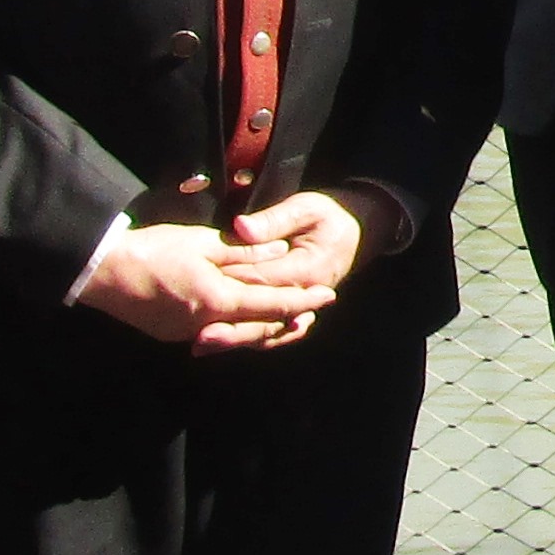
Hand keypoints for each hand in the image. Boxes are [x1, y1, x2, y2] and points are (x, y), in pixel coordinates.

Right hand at [73, 222, 318, 352]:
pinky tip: (242, 319)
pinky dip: (236, 329)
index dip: (303, 300)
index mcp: (219, 301)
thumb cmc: (153, 251)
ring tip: (286, 317)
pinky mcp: (173, 335)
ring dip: (263, 328)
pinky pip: (216, 335)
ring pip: (238, 337)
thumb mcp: (203, 243)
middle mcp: (208, 327)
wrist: (103, 273)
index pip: (274, 305)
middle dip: (288, 321)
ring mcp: (188, 335)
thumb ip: (244, 253)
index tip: (328, 295)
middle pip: (259, 330)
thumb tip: (280, 255)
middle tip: (312, 311)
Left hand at [214, 189, 394, 349]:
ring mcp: (300, 306)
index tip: (198, 290)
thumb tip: (242, 228)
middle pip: (261, 316)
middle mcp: (302, 294)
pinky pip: (272, 330)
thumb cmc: (330, 216)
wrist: (356, 232)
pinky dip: (248, 338)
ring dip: (235, 339)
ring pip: (266, 330)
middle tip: (198, 337)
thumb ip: (273, 220)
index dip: (229, 285)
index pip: (260, 281)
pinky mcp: (294, 310)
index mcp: (304, 270)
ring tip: (203, 345)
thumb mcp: (305, 208)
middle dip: (229, 327)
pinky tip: (222, 344)